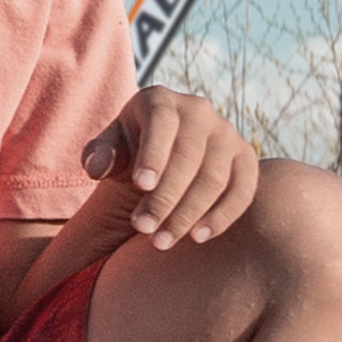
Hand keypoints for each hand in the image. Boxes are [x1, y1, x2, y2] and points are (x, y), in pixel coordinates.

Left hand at [82, 87, 259, 250]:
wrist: (165, 152)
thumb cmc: (131, 150)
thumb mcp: (110, 148)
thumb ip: (100, 155)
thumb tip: (96, 168)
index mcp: (160, 100)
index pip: (160, 125)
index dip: (153, 155)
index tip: (140, 187)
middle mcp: (198, 110)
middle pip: (188, 157)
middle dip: (165, 198)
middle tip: (143, 229)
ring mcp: (226, 133)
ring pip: (214, 177)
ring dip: (188, 213)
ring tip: (162, 240)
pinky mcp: (245, 158)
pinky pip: (242, 190)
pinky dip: (222, 216)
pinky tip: (197, 237)